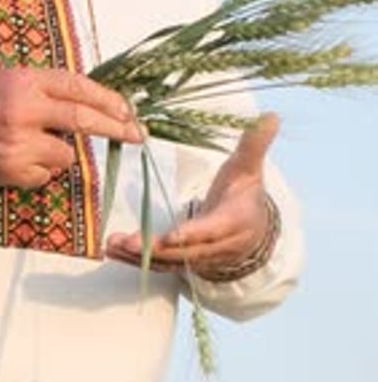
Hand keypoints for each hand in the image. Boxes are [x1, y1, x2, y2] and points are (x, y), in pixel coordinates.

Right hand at [0, 68, 141, 187]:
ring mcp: (18, 141)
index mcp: (25, 80)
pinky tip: (15, 161)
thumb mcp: (4, 80)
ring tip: (31, 146)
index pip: (80, 86)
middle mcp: (24, 108)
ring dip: (60, 154)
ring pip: (65, 155)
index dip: (109, 100)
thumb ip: (43, 90)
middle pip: (84, 120)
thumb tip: (87, 104)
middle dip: (117, 129)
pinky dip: (39, 172)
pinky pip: (44, 176)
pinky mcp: (10, 169)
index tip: (129, 111)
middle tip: (137, 136)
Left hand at [105, 113, 278, 278]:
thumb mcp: (249, 168)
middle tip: (127, 241)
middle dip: (155, 249)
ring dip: (139, 256)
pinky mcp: (184, 263)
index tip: (171, 236)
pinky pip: (159, 265)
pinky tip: (114, 251)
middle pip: (185, 252)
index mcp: (234, 222)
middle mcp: (217, 247)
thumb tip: (270, 116)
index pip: (212, 230)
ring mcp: (200, 259)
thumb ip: (254, 145)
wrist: (253, 231)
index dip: (192, 234)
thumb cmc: (244, 194)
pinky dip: (136, 260)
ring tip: (112, 245)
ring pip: (169, 262)